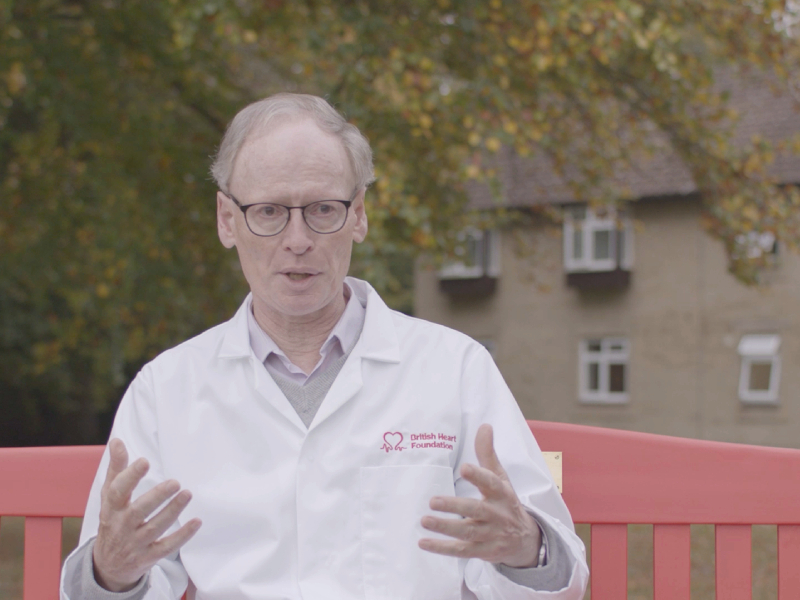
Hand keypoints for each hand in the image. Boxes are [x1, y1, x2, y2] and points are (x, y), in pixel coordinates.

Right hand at [92, 439, 201, 591]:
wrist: (108, 565)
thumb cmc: (113, 520)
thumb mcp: (110, 496)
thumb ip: (116, 469)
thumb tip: (117, 441)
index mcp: (112, 508)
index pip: (118, 492)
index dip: (130, 477)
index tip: (144, 462)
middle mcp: (122, 526)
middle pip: (138, 511)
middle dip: (156, 497)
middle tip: (175, 482)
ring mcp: (135, 543)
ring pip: (155, 528)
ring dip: (172, 511)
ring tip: (188, 494)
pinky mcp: (148, 556)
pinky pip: (166, 547)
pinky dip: (182, 536)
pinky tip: (197, 522)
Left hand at [418, 424, 540, 567]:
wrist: (525, 540)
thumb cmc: (505, 502)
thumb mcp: (500, 478)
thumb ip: (487, 453)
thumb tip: (484, 426)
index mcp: (501, 493)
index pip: (491, 483)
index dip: (478, 476)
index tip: (464, 468)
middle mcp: (497, 514)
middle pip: (476, 510)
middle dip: (455, 506)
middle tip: (433, 501)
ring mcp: (491, 535)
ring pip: (467, 532)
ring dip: (445, 527)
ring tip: (424, 520)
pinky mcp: (483, 551)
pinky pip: (462, 551)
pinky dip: (442, 548)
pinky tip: (423, 542)